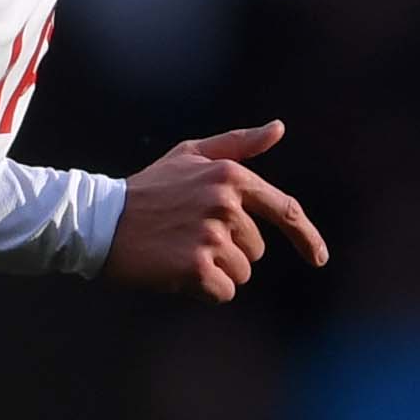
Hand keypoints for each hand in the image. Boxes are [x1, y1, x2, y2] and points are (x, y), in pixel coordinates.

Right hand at [101, 120, 328, 303]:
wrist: (101, 222)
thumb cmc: (149, 188)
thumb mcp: (191, 155)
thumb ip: (238, 144)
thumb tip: (279, 128)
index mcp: (231, 176)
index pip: (285, 209)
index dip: (307, 237)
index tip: (318, 258)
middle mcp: (226, 204)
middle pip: (256, 249)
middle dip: (229, 250)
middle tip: (188, 236)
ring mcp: (212, 237)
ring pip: (240, 273)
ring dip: (215, 270)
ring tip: (179, 251)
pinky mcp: (198, 268)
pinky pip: (223, 292)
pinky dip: (203, 290)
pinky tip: (176, 271)